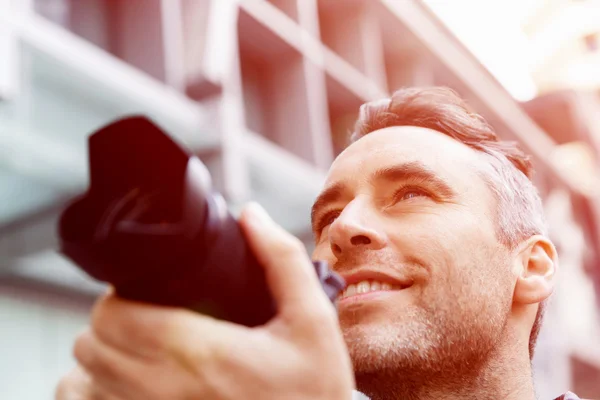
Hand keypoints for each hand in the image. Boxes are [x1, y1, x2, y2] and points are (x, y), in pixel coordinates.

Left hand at [55, 203, 354, 399]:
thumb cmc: (314, 390)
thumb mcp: (314, 318)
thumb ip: (281, 259)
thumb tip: (250, 214)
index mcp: (200, 353)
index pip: (113, 316)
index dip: (120, 295)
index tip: (147, 291)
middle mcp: (165, 392)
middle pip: (90, 346)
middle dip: (111, 321)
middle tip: (146, 312)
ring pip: (83, 382)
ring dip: (104, 356)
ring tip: (142, 345)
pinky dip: (104, 389)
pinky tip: (138, 379)